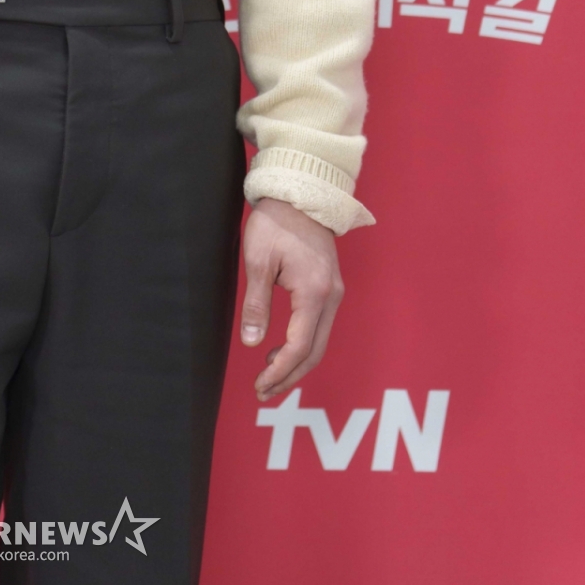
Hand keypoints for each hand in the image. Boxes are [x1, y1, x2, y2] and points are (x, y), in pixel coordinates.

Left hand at [240, 197, 343, 401]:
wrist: (300, 193)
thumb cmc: (276, 222)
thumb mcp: (258, 261)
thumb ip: (256, 304)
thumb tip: (251, 342)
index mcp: (314, 292)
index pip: (299, 346)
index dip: (280, 371)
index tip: (259, 385)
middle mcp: (331, 297)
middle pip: (314, 351)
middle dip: (289, 376)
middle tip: (262, 392)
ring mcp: (334, 292)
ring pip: (319, 341)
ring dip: (296, 363)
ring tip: (268, 375)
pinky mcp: (330, 286)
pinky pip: (320, 326)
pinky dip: (303, 345)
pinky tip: (281, 349)